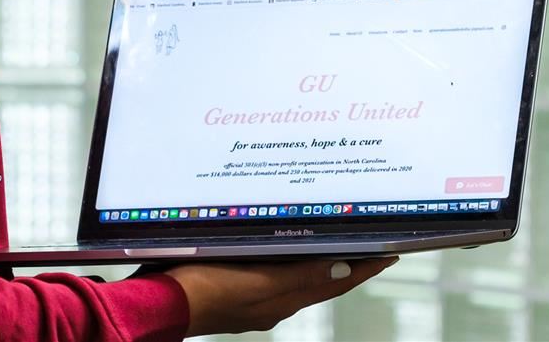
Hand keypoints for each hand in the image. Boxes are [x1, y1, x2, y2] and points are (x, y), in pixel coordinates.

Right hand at [161, 256, 397, 336]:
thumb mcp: (257, 280)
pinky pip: (270, 275)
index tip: (388, 255)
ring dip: (316, 263)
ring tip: (332, 245)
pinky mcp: (230, 290)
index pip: (334, 284)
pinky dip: (286, 263)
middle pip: (318, 282)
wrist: (161, 304)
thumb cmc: (205, 289)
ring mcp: (251, 299)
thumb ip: (299, 276)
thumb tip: (342, 271)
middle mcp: (272, 302)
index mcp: (282, 300)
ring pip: (295, 278)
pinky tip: (280, 251)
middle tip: (366, 246)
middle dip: (343, 265)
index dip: (361, 269)